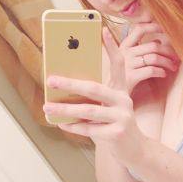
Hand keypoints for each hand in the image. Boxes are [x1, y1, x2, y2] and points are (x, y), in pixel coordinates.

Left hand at [42, 26, 146, 165]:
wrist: (135, 151)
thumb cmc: (114, 125)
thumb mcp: (107, 108)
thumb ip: (91, 99)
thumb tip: (62, 91)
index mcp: (121, 90)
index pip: (119, 65)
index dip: (113, 48)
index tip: (103, 30)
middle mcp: (124, 101)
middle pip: (94, 88)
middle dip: (70, 84)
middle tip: (51, 79)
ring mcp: (123, 117)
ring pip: (89, 111)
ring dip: (65, 108)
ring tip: (47, 106)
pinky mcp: (118, 134)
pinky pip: (90, 128)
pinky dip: (73, 126)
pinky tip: (61, 123)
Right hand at [119, 21, 180, 96]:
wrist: (114, 93)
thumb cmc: (124, 74)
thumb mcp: (129, 58)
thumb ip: (142, 48)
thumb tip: (158, 40)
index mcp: (124, 46)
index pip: (139, 30)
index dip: (152, 27)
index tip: (163, 29)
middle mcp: (125, 53)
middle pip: (153, 46)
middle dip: (168, 51)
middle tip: (176, 58)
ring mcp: (127, 65)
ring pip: (154, 58)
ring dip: (167, 62)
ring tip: (173, 67)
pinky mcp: (131, 77)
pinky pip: (151, 71)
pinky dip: (160, 72)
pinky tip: (164, 74)